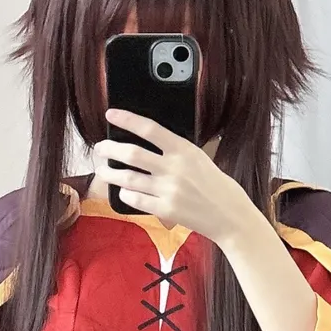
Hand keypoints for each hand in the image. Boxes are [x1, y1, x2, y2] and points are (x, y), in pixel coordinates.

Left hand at [93, 109, 257, 246]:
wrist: (230, 215)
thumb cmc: (215, 185)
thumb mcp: (199, 158)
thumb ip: (175, 150)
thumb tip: (148, 142)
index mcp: (184, 149)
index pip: (149, 129)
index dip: (127, 119)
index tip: (111, 114)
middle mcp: (174, 168)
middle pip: (131, 154)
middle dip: (109, 149)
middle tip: (100, 148)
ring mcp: (169, 190)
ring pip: (128, 179)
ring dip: (111, 174)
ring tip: (103, 171)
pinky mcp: (166, 210)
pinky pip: (136, 200)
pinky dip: (125, 195)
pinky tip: (123, 192)